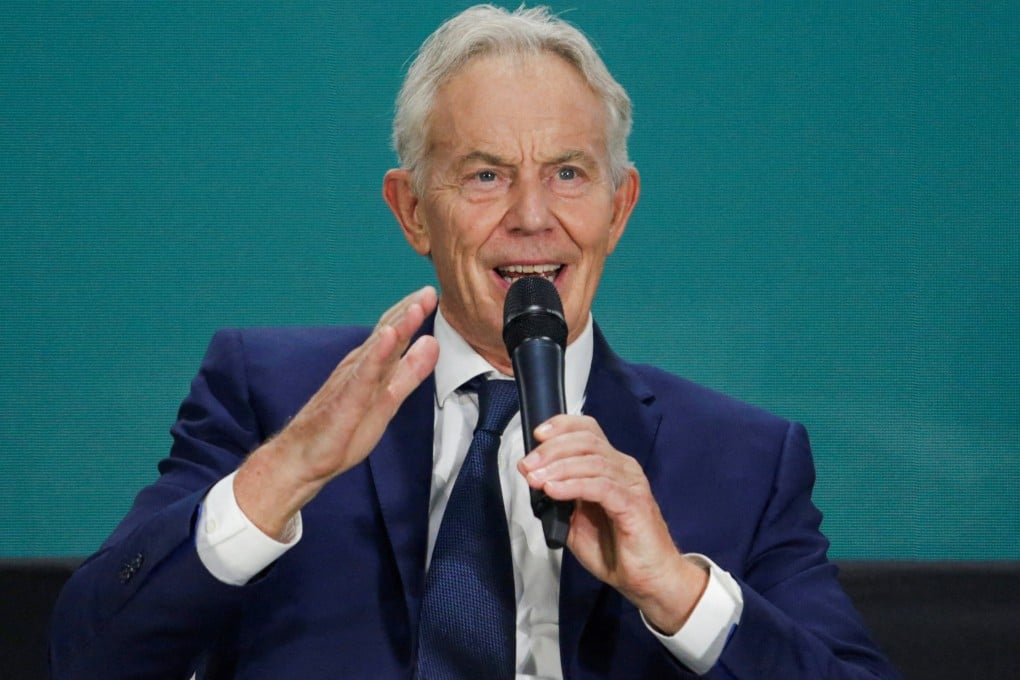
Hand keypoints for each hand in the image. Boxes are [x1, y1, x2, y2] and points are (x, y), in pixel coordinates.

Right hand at [235, 286, 439, 537]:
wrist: (303, 460)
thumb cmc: (343, 431)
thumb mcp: (389, 399)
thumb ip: (410, 372)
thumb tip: (432, 343)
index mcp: (371, 366)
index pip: (394, 333)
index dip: (412, 313)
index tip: (431, 292)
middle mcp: (359, 367)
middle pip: (387, 333)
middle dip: (408, 311)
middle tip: (428, 290)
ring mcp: (351, 381)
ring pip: (377, 349)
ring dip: (397, 326)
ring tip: (415, 306)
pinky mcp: (346, 400)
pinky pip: (364, 374)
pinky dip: (378, 354)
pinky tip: (389, 337)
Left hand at [518, 414, 707, 633]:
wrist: (648, 580)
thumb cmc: (615, 550)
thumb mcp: (577, 521)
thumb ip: (561, 498)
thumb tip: (536, 480)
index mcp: (611, 466)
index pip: (589, 430)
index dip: (562, 426)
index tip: (536, 435)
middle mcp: (623, 468)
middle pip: (587, 441)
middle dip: (551, 449)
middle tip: (527, 465)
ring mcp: (631, 484)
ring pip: (592, 461)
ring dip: (558, 468)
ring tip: (535, 480)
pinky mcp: (633, 504)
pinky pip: (600, 486)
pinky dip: (573, 485)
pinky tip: (554, 491)